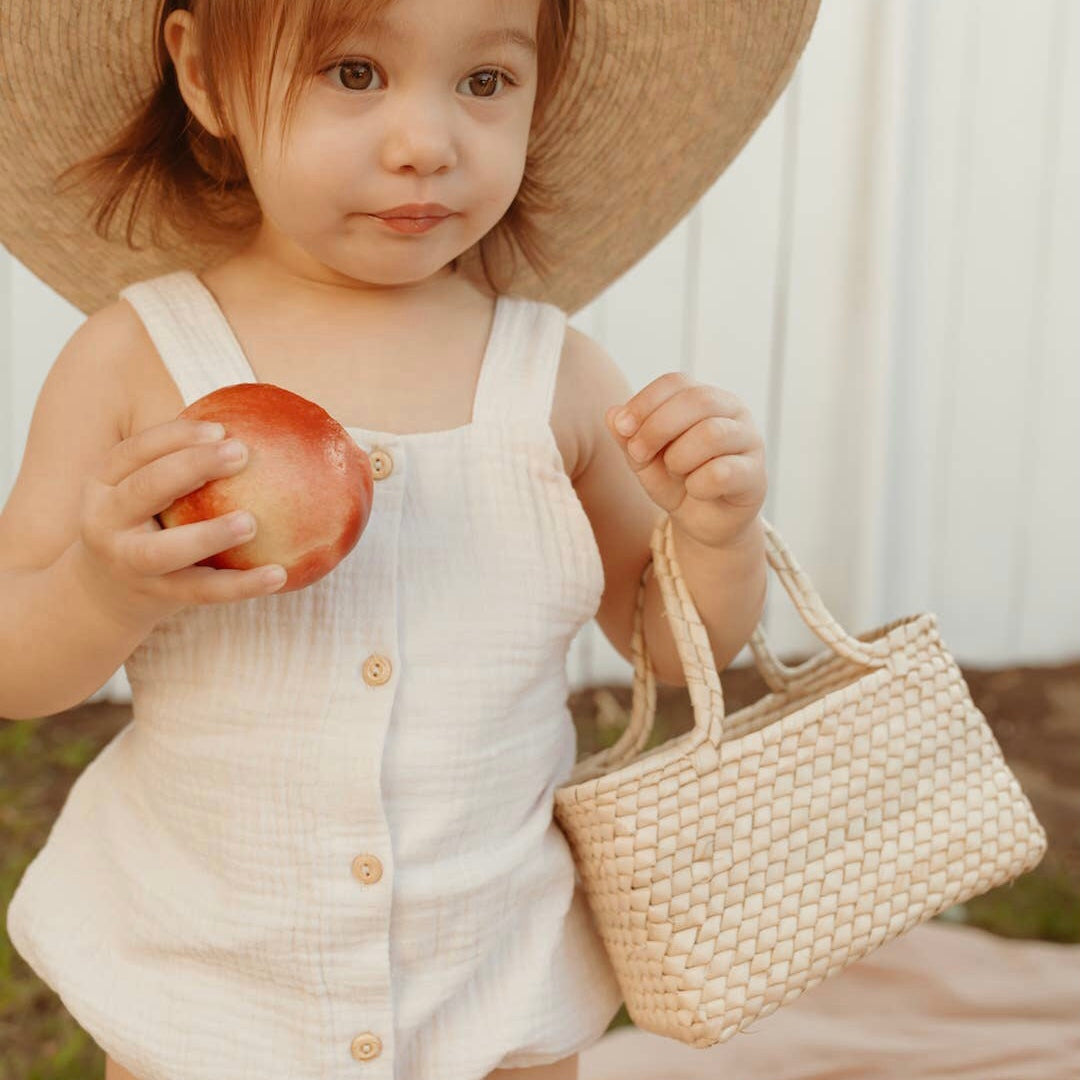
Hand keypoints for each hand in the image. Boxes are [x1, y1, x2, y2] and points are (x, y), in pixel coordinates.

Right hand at [76, 418, 287, 627]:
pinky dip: (241, 585)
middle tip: (241, 452)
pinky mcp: (157, 597)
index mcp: (104, 482)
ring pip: (166, 551)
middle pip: (145, 488)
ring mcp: (129, 562)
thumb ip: (185, 460)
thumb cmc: (147, 520)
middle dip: (191, 467)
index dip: (177, 436)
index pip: (135, 450)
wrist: (106, 591)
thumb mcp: (145, 486)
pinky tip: (280, 574)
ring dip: (209, 536)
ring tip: (252, 523)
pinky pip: (202, 591)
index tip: (222, 428)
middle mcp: (106, 521)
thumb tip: (262, 424)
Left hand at [605, 373, 766, 549]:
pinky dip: (698, 484)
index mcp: (704, 398)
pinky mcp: (756, 475)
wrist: (703, 523)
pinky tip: (696, 491)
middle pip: (697, 400)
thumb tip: (612, 414)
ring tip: (675, 472)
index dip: (645, 402)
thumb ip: (628, 438)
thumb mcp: (644, 460)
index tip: (623, 429)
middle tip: (638, 454)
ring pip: (712, 433)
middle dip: (657, 427)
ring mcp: (749, 441)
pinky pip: (723, 472)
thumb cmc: (676, 482)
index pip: (676, 382)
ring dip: (679, 457)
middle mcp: (732, 412)